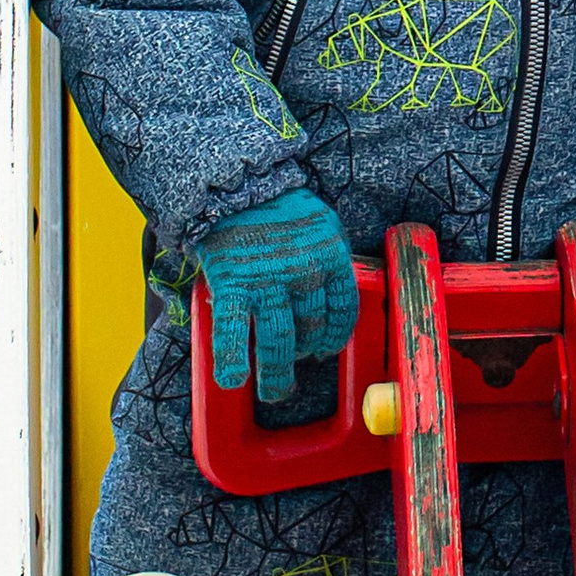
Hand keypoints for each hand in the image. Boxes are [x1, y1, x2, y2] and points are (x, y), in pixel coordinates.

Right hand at [196, 190, 360, 403]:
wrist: (235, 183)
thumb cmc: (279, 207)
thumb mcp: (318, 226)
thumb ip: (325, 260)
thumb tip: (326, 303)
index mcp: (334, 256)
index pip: (343, 310)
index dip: (334, 336)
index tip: (323, 350)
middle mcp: (307, 272)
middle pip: (312, 330)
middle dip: (303, 357)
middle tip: (293, 375)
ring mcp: (270, 280)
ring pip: (280, 340)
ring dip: (276, 374)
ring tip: (272, 392)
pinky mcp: (234, 284)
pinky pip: (234, 330)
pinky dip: (233, 358)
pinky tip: (231, 381)